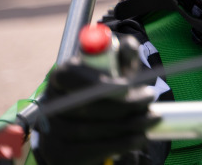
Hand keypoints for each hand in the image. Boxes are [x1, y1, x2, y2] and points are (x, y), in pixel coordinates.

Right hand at [35, 61, 158, 164]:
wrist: (98, 127)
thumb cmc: (111, 89)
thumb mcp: (120, 67)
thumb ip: (125, 53)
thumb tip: (128, 47)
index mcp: (61, 76)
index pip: (71, 75)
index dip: (97, 82)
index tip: (128, 86)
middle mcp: (50, 102)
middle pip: (83, 106)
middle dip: (123, 104)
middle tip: (151, 100)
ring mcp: (50, 131)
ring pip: (88, 130)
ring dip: (127, 125)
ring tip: (152, 119)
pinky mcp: (57, 153)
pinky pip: (90, 151)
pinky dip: (120, 144)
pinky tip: (139, 138)